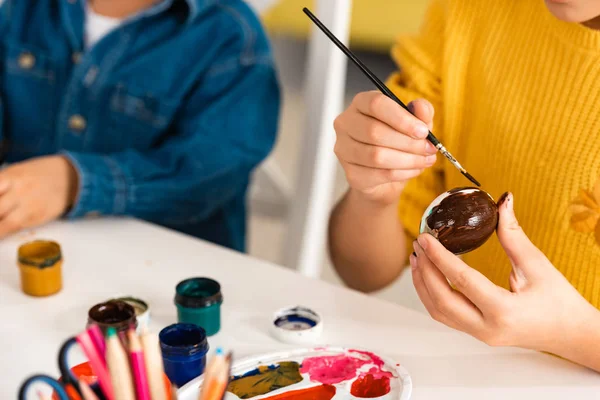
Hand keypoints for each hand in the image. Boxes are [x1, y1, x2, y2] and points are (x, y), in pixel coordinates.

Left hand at [0, 156, 78, 236]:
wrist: (70, 177)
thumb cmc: (40, 174)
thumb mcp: (16, 172)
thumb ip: (0, 185)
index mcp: (11, 175)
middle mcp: (19, 190)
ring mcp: (29, 205)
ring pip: (4, 223)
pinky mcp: (37, 217)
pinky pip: (14, 228)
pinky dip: (2, 232)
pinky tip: (0, 232)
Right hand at [333, 91, 437, 204]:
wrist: (385, 176)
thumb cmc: (398, 142)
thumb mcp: (415, 123)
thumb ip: (421, 112)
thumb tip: (421, 107)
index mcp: (361, 104)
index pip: (375, 104)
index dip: (401, 118)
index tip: (422, 131)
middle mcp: (346, 124)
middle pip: (374, 132)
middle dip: (408, 142)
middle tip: (429, 148)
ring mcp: (344, 150)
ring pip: (376, 156)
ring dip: (408, 160)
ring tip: (425, 160)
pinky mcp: (351, 173)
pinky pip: (379, 174)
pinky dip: (402, 173)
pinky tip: (414, 170)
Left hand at [410, 193, 598, 354]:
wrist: (571, 333)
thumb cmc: (559, 301)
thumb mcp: (538, 266)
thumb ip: (514, 235)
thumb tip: (503, 201)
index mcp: (504, 311)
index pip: (462, 280)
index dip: (439, 256)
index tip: (424, 237)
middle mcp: (487, 328)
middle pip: (441, 299)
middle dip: (425, 270)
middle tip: (418, 244)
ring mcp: (479, 334)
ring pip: (438, 311)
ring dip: (423, 284)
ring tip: (418, 257)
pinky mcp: (476, 333)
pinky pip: (445, 315)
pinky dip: (431, 295)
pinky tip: (428, 275)